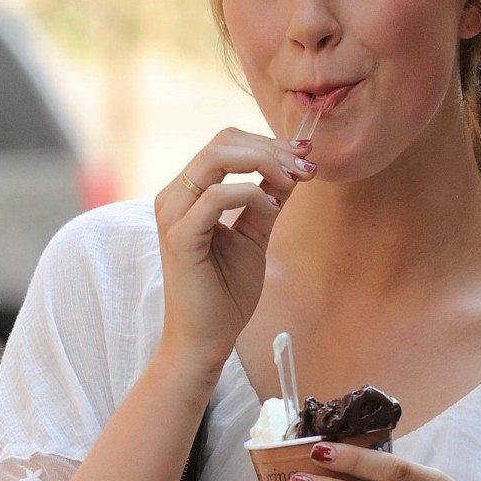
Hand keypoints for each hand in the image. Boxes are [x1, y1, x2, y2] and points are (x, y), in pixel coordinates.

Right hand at [154, 127, 316, 374]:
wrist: (205, 339)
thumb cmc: (225, 293)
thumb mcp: (255, 235)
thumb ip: (268, 200)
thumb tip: (294, 168)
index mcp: (188, 193)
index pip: (226, 144)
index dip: (269, 143)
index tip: (306, 156)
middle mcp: (175, 196)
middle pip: (222, 141)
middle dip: (272, 148)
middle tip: (305, 167)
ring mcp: (174, 214)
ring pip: (217, 157)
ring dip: (265, 162)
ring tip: (293, 181)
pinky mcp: (180, 237)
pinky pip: (216, 196)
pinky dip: (251, 195)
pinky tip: (271, 209)